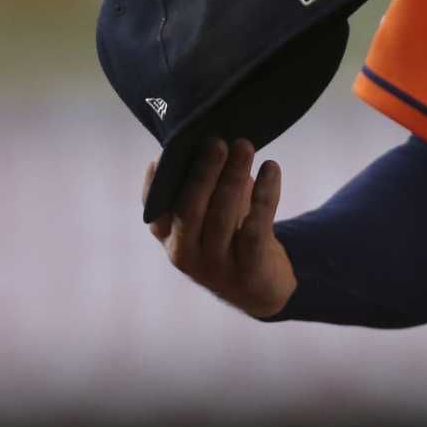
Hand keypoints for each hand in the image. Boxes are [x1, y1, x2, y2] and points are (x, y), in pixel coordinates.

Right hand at [146, 137, 297, 318]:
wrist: (260, 289)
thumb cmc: (230, 236)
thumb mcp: (208, 213)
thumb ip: (202, 184)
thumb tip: (208, 136)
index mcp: (168, 237)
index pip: (155, 209)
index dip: (158, 181)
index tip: (168, 151)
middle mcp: (185, 254)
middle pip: (190, 208)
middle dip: (203, 172)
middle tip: (216, 140)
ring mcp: (215, 266)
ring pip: (222, 215)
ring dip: (234, 176)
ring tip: (244, 146)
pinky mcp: (248, 270)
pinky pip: (256, 228)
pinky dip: (265, 195)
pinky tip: (272, 168)